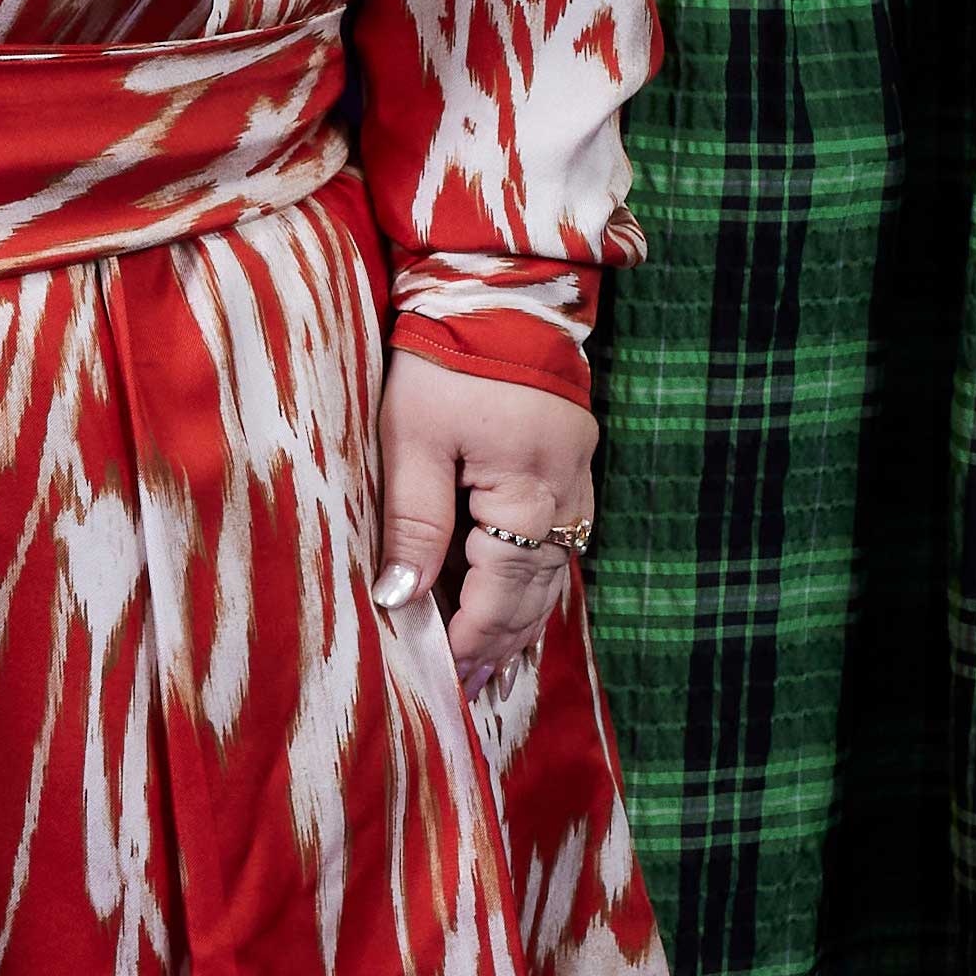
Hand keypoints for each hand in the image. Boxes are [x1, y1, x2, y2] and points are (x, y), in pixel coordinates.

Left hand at [381, 348, 599, 687]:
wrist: (499, 283)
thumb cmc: (447, 354)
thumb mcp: (413, 438)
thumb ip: (412, 522)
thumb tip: (399, 600)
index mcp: (528, 495)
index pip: (500, 596)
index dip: (469, 642)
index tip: (439, 679)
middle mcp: (566, 496)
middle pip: (534, 594)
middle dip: (498, 644)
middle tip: (467, 691)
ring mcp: (576, 478)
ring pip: (552, 572)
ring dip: (520, 619)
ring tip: (490, 664)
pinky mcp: (571, 460)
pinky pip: (557, 541)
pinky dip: (532, 579)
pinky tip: (512, 600)